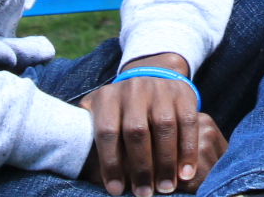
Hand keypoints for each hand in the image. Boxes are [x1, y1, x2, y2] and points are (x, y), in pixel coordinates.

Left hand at [79, 56, 224, 196]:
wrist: (151, 78)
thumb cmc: (120, 110)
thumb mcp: (98, 113)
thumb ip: (87, 132)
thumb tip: (75, 160)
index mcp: (107, 97)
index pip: (106, 131)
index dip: (110, 164)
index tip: (116, 191)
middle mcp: (133, 89)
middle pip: (136, 131)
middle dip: (140, 167)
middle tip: (144, 194)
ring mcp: (160, 89)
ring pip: (163, 127)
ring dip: (165, 162)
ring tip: (165, 188)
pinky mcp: (183, 93)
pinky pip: (187, 122)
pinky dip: (187, 150)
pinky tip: (186, 172)